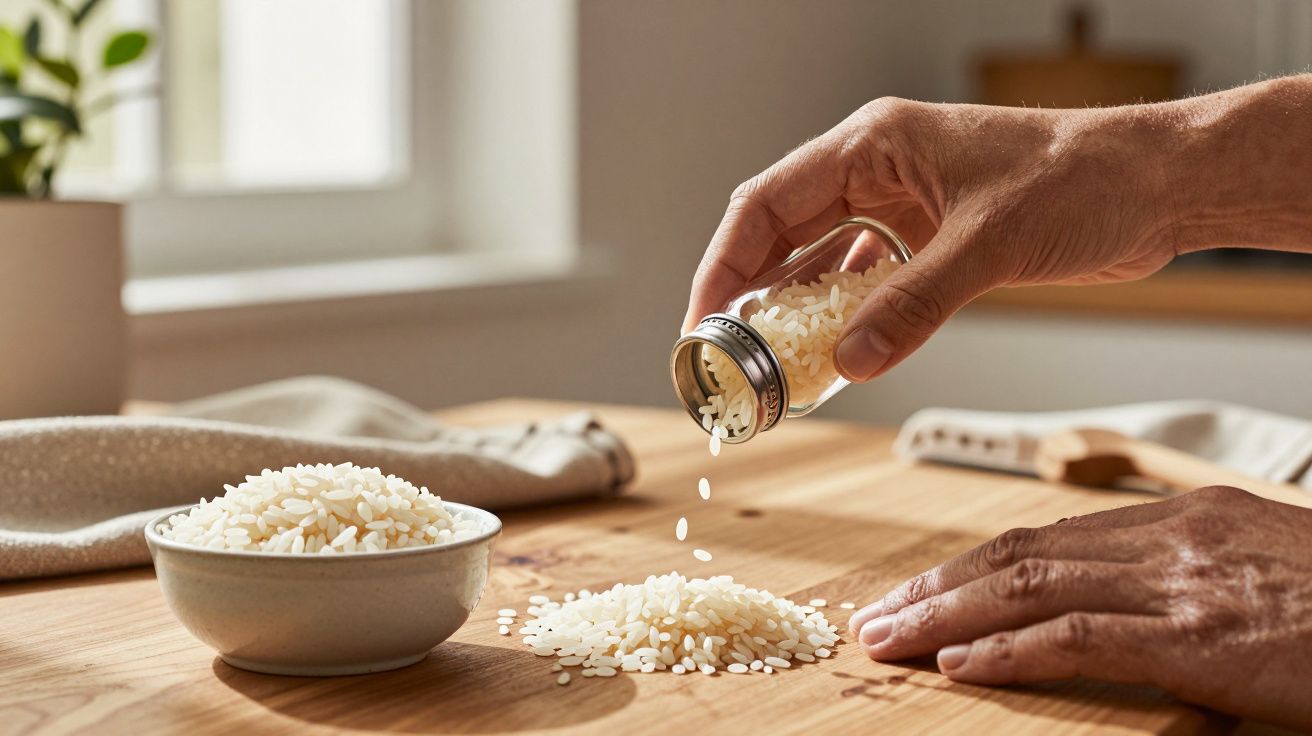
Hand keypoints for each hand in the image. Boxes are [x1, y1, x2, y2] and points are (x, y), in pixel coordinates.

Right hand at [683, 76, 1311, 381]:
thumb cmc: (1083, 180)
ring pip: (819, 257)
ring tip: (766, 362)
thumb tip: (849, 363)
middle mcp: (877, 168)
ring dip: (793, 308)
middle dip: (748, 293)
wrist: (1157, 185)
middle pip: (781, 231)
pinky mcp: (930, 234)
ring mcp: (903, 202)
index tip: (702, 322)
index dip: (723, 265)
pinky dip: (842, 313)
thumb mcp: (988, 246)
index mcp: (873, 144)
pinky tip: (829, 350)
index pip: (766, 204)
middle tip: (723, 355)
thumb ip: (912, 306)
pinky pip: (863, 276)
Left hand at [847, 486, 1311, 728]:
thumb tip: (1105, 609)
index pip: (1045, 537)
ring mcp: (1185, 584)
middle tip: (875, 616)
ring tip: (890, 641)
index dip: (969, 565)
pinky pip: (1080, 637)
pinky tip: (962, 665)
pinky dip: (1010, 652)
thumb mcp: (1255, 572)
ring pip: (1031, 587)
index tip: (917, 590)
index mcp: (1180, 519)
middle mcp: (1171, 538)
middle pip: (1020, 554)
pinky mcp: (1205, 639)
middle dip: (936, 587)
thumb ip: (1178, 580)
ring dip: (947, 617)